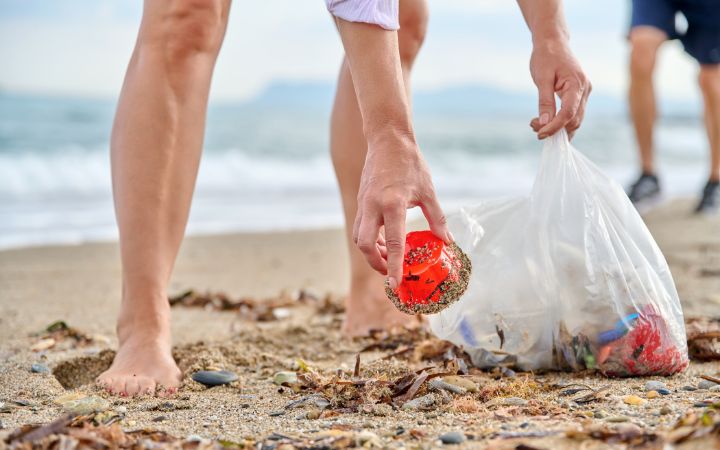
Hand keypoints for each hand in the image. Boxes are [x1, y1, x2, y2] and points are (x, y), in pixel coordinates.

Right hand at [353, 131, 451, 289]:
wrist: (387, 140)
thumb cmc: (410, 163)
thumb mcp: (428, 190)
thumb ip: (437, 218)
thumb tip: (446, 241)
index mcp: (392, 203)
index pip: (393, 242)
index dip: (394, 266)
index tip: (395, 284)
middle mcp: (373, 206)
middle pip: (365, 245)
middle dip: (376, 263)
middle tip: (391, 271)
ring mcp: (364, 204)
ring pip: (360, 237)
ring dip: (373, 252)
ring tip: (390, 257)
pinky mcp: (361, 202)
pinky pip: (361, 227)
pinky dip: (371, 239)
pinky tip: (386, 240)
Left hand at [529, 39, 590, 139]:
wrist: (553, 42)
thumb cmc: (546, 56)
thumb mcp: (541, 78)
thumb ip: (545, 101)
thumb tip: (544, 123)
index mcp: (577, 84)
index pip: (568, 113)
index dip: (555, 127)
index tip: (540, 134)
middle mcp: (585, 90)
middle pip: (574, 120)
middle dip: (555, 129)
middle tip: (534, 126)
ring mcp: (584, 93)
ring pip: (574, 120)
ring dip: (557, 127)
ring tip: (536, 124)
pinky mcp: (579, 95)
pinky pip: (572, 113)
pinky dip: (560, 121)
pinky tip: (545, 121)